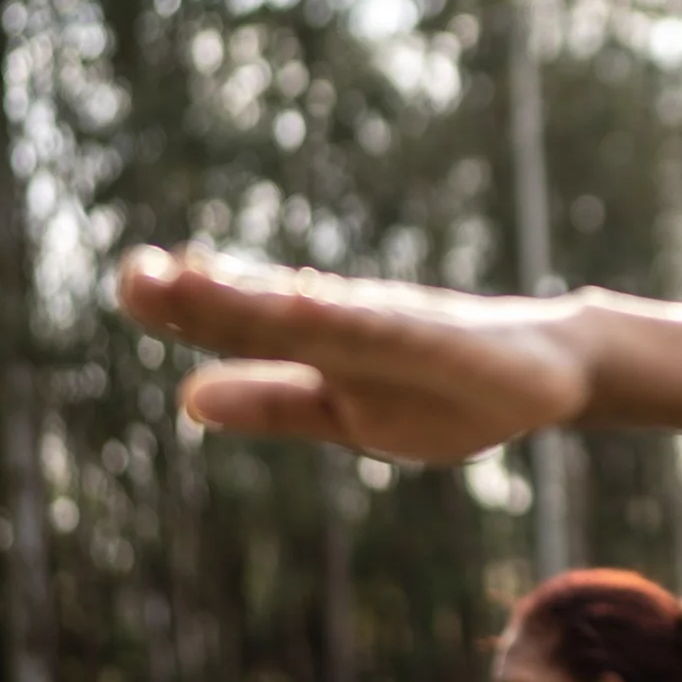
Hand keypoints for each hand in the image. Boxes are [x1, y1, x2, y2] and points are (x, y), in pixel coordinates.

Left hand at [118, 247, 590, 463]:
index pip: (241, 323)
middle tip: (136, 271)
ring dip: (259, 298)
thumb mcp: (350, 411)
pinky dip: (346, 316)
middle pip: (266, 311)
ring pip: (317, 315)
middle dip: (202, 295)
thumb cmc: (450, 391)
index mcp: (324, 344)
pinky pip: (389, 330)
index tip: (130, 281)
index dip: (183, 307)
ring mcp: (400, 330)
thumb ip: (276, 403)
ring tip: (196, 279)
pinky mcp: (446, 342)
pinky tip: (306, 305)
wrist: (552, 372)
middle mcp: (352, 323)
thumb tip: (187, 398)